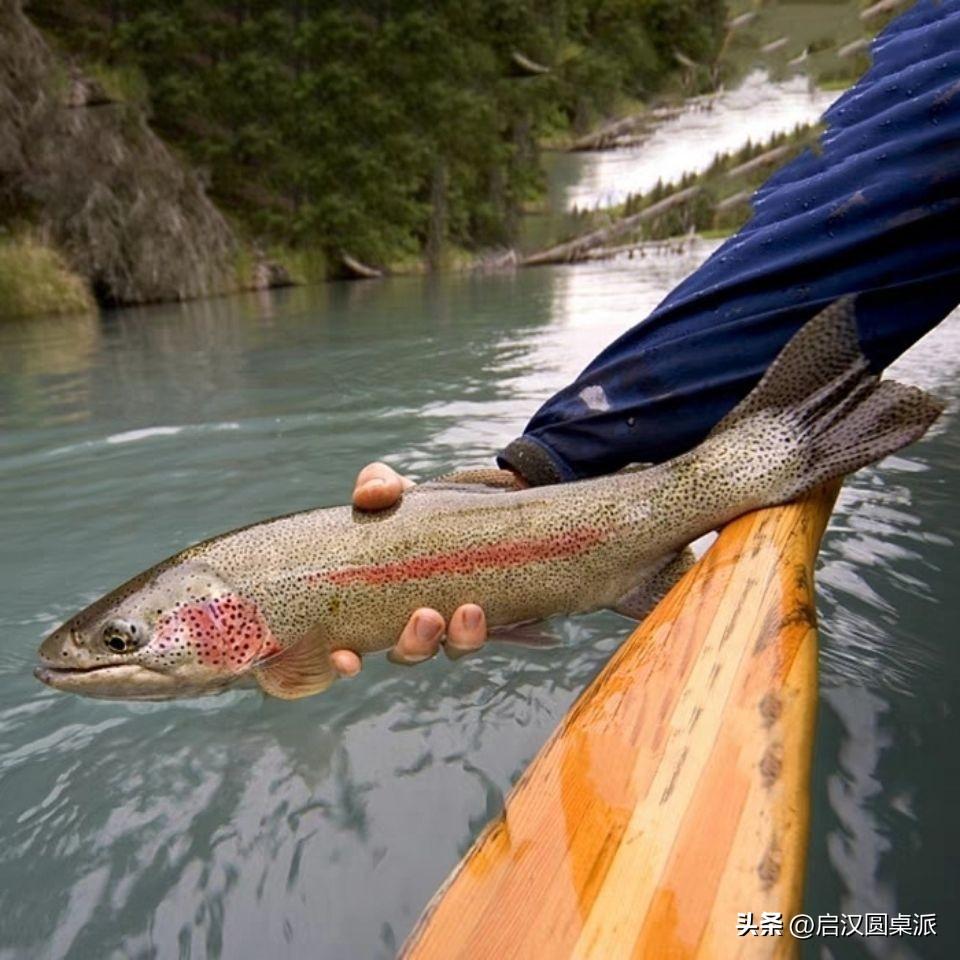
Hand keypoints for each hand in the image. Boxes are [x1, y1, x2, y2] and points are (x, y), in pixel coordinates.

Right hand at [330, 462, 488, 676]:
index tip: (348, 660)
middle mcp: (414, 623)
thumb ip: (376, 485)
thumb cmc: (415, 507)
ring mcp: (453, 622)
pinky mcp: (494, 614)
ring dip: (461, 636)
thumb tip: (373, 494)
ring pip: (455, 647)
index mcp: (376, 605)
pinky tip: (487, 610)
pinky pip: (494, 632)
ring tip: (469, 611)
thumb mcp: (392, 491)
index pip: (352, 647)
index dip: (345, 662)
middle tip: (426, 617)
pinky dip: (488, 625)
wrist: (475, 502)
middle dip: (416, 644)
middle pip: (410, 653)